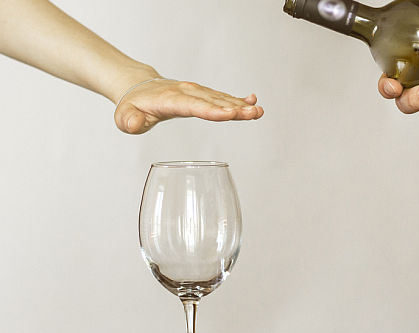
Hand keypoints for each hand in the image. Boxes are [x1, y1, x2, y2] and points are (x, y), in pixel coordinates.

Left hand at [113, 78, 262, 133]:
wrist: (139, 88)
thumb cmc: (133, 106)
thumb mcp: (124, 117)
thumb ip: (129, 121)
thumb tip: (133, 125)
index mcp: (170, 100)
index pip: (194, 106)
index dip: (212, 110)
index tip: (229, 113)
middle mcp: (187, 92)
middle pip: (213, 101)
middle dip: (235, 108)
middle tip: (254, 113)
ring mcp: (196, 92)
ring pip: (220, 99)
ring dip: (241, 105)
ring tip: (258, 111)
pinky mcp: (203, 94)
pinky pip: (222, 97)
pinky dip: (238, 100)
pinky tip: (253, 101)